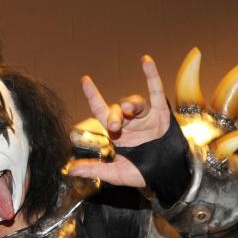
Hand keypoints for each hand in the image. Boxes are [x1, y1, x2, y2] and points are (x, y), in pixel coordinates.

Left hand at [67, 55, 169, 186]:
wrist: (167, 175)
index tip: (86, 81)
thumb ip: (94, 170)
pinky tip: (146, 61)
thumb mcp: (115, 173)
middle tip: (114, 125)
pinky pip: (156, 92)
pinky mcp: (162, 114)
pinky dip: (152, 76)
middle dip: (114, 115)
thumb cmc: (142, 173)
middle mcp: (129, 122)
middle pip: (117, 109)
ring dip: (131, 104)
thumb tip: (70, 169)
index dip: (93, 96)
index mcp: (117, 133)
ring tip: (128, 110)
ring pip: (135, 103)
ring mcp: (145, 117)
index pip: (101, 111)